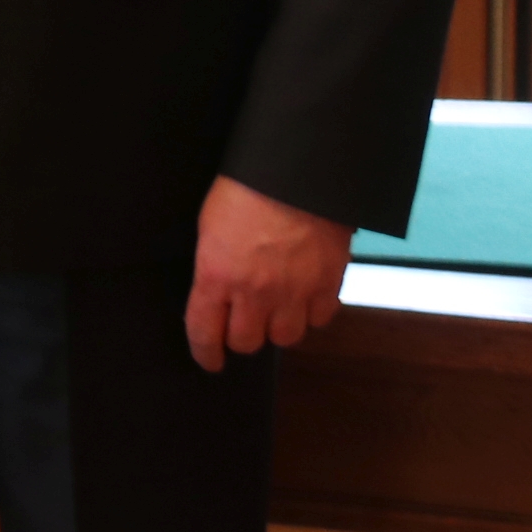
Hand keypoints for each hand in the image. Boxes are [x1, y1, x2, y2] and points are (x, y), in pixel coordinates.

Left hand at [183, 174, 354, 374]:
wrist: (299, 170)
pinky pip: (320, 318)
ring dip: (278, 327)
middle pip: (247, 342)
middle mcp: (254, 291)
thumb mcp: (210, 225)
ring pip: (286, 337)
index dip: (206, 352)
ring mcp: (294, 290)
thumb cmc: (247, 187)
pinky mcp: (327, 283)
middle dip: (242, 336)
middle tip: (243, 324)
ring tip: (276, 310)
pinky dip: (312, 312)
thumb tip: (215, 288)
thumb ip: (213, 264)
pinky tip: (305, 297)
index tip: (209, 360)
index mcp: (216, 275)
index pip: (205, 332)